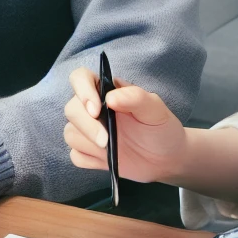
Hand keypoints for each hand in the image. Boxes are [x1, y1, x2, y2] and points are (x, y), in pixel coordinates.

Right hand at [64, 66, 187, 183]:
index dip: (82, 90)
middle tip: (106, 140)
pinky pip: (76, 155)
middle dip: (87, 126)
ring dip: (87, 143)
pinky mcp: (89, 152)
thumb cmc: (161, 128)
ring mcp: (90, 131)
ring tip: (111, 149)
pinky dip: (88, 159)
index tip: (96, 109)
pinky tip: (107, 160)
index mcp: (107, 90)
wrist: (166, 159)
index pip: (80, 78)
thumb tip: (110, 97)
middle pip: (71, 109)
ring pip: (70, 133)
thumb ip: (135, 97)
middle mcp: (94, 108)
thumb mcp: (155, 109)